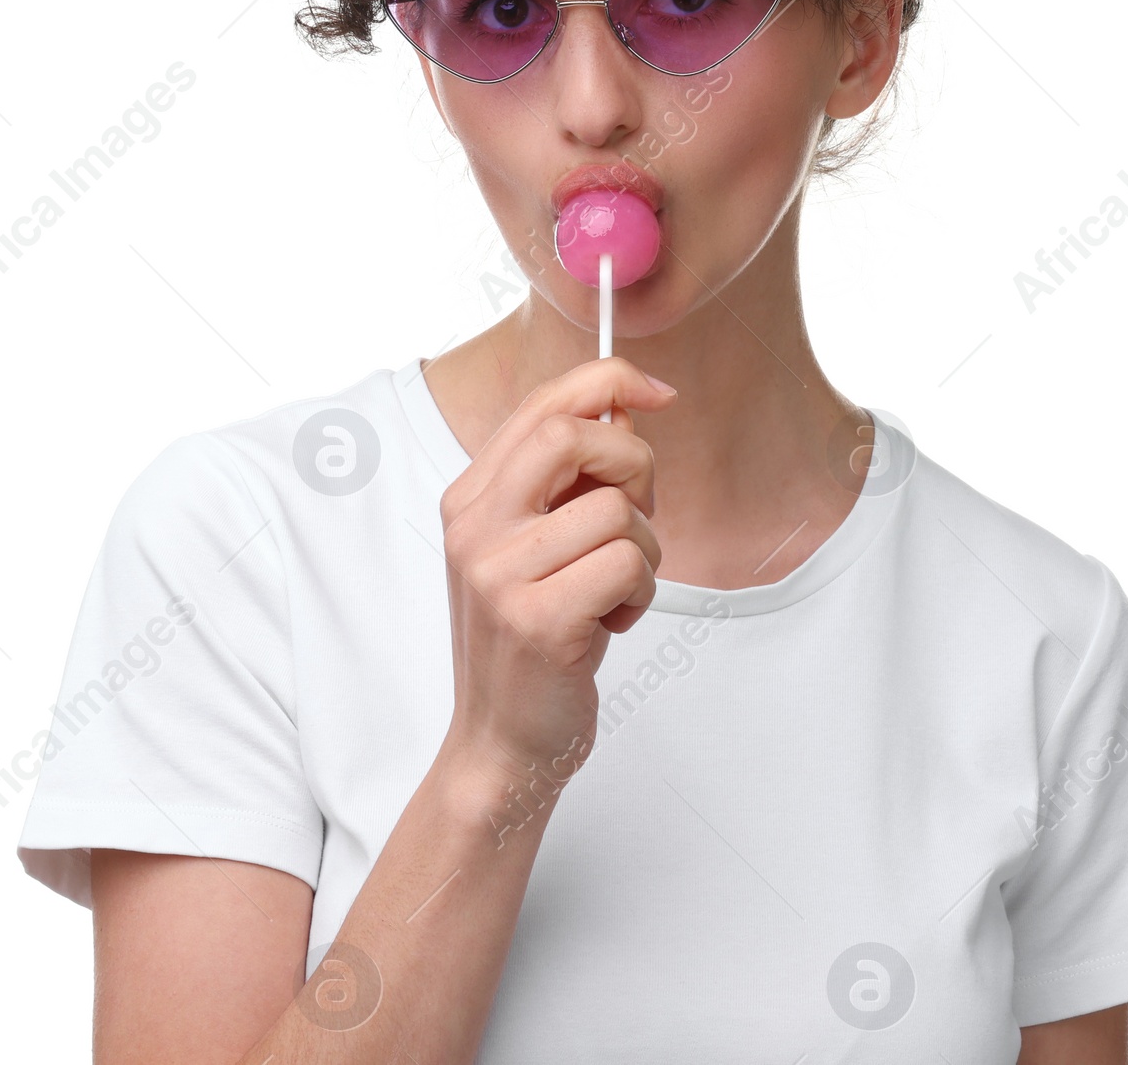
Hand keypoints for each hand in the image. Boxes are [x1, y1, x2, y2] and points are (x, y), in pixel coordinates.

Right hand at [437, 356, 674, 796]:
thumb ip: (568, 478)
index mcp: (470, 497)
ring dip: (644, 552)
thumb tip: (624, 408)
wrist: (500, 745)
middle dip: (635, 464)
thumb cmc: (532, 636)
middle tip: (639, 514)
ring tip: (614, 591)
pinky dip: (640, 593)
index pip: (543, 404)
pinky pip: (627, 565)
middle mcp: (474, 527)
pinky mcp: (537, 620)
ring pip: (617, 511)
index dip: (610, 382)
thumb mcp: (536, 546)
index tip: (657, 393)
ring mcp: (499, 574)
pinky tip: (611, 622)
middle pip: (572, 436)